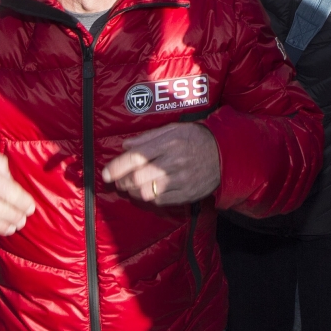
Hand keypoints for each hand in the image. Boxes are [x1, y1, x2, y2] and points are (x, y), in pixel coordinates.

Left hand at [99, 123, 220, 205]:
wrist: (225, 154)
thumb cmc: (196, 138)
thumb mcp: (174, 129)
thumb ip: (148, 138)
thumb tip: (126, 146)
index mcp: (169, 142)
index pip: (136, 157)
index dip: (117, 166)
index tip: (105, 173)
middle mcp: (173, 161)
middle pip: (138, 177)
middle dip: (122, 182)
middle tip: (118, 182)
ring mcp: (180, 179)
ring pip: (147, 192)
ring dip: (133, 192)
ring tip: (131, 187)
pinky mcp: (187, 193)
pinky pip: (161, 201)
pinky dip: (150, 198)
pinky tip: (148, 192)